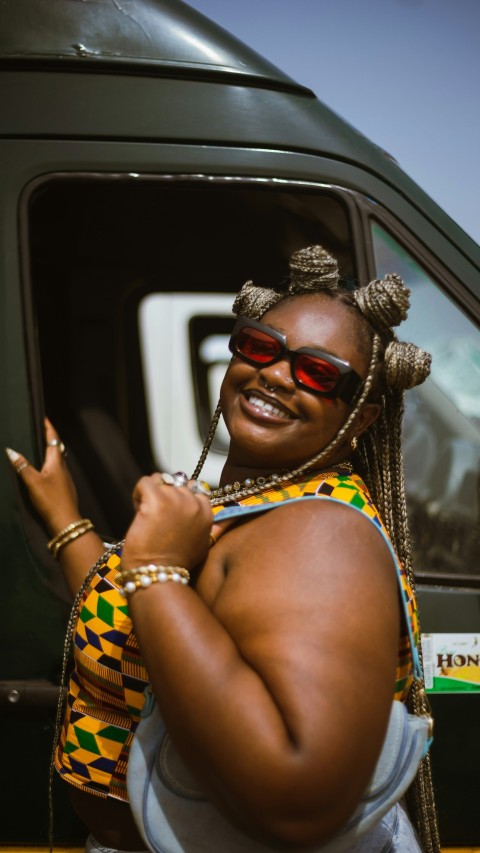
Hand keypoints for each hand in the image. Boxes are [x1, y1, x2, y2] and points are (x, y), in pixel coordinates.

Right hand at [5, 418, 79, 534]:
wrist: (65, 522)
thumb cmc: (50, 500)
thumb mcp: (33, 482)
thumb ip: (22, 466)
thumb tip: (11, 451)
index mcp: (56, 461)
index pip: (53, 439)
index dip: (48, 428)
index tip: (43, 418)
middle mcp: (63, 467)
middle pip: (56, 448)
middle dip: (49, 438)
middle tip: (39, 431)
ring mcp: (65, 478)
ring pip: (57, 460)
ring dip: (49, 452)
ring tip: (38, 448)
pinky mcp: (64, 488)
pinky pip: (57, 471)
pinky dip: (49, 465)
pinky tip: (43, 472)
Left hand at [121, 474, 213, 571]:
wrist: (159, 573)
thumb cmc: (178, 562)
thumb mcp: (206, 543)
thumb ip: (219, 527)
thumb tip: (236, 516)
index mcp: (206, 510)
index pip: (192, 488)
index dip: (178, 499)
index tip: (171, 516)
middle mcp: (194, 501)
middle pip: (175, 484)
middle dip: (164, 495)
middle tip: (157, 517)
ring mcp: (176, 499)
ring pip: (159, 481)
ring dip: (150, 495)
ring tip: (146, 515)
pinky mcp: (157, 500)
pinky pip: (145, 482)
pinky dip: (138, 494)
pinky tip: (138, 511)